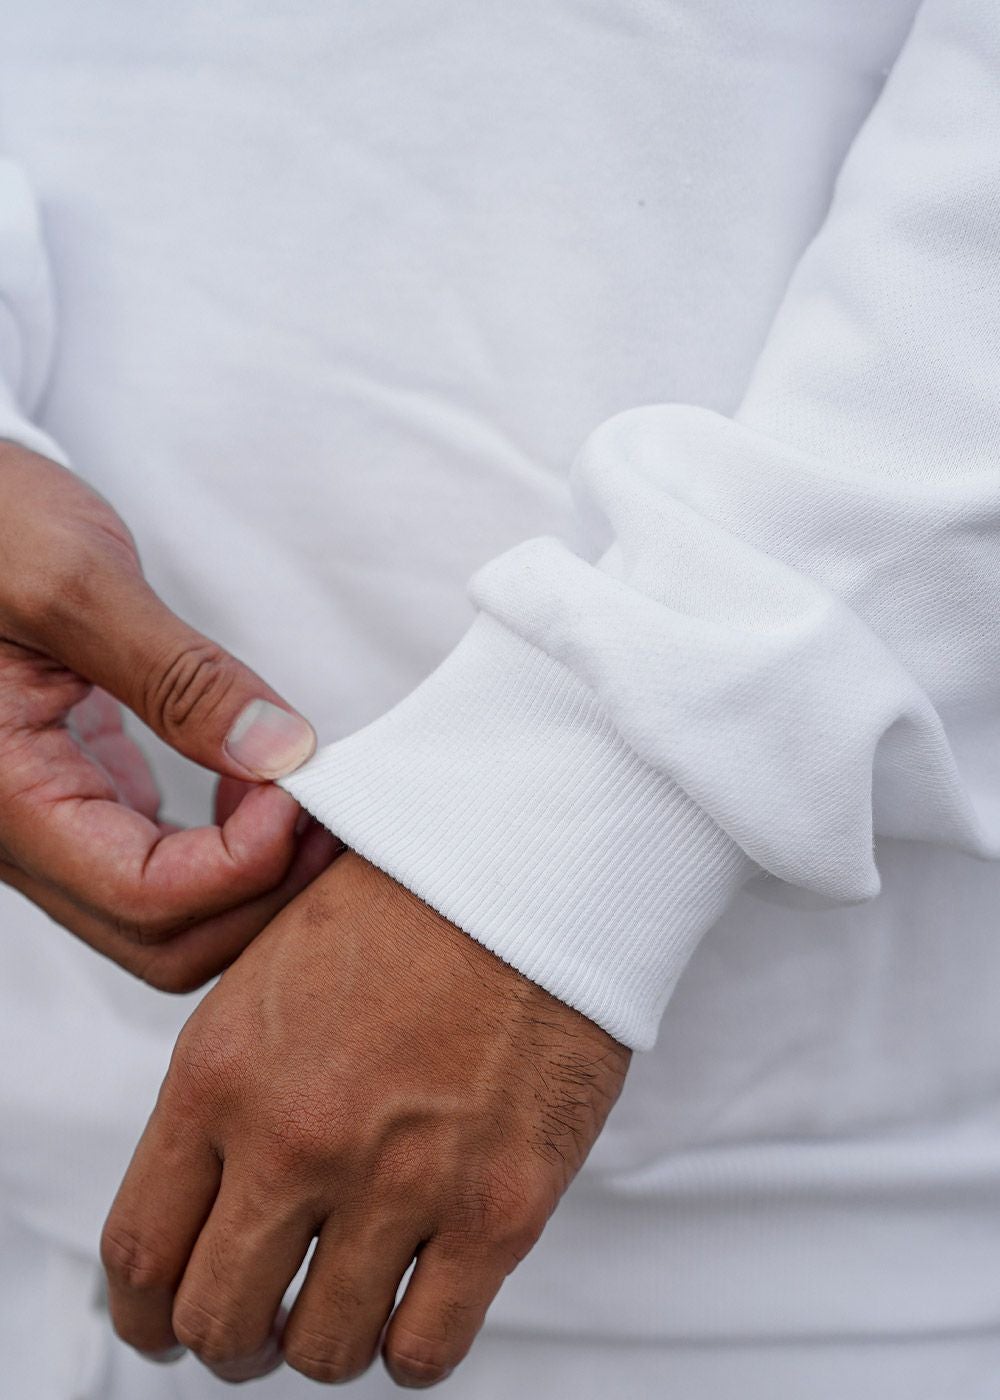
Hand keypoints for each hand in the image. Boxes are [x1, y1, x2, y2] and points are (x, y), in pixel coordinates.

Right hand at [0, 442, 338, 988]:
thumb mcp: (72, 578)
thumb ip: (178, 675)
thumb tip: (279, 753)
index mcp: (1, 798)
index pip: (145, 899)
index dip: (244, 863)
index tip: (301, 786)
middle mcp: (16, 835)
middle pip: (164, 939)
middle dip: (262, 890)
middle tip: (327, 809)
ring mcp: (47, 820)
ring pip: (166, 916)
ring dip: (252, 876)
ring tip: (307, 795)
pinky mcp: (75, 791)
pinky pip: (159, 865)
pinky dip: (226, 847)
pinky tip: (259, 784)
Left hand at [102, 852, 630, 1387]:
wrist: (529, 861)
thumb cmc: (404, 900)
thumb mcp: (266, 975)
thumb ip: (225, 1091)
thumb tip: (208, 1196)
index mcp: (220, 1074)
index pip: (141, 1249)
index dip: (146, 1311)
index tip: (167, 1321)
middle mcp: (295, 1138)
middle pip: (218, 1320)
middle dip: (233, 1339)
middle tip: (261, 1324)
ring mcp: (398, 1180)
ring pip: (323, 1350)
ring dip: (326, 1339)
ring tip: (351, 1299)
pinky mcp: (498, 1206)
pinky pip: (426, 1350)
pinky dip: (411, 1350)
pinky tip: (421, 1303)